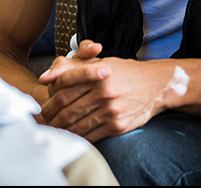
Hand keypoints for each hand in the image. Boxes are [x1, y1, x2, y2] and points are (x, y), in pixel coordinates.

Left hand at [34, 54, 180, 141]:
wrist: (157, 85)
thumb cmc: (126, 73)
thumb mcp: (101, 62)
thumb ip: (72, 67)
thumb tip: (45, 76)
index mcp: (98, 73)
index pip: (64, 85)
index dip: (49, 96)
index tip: (42, 104)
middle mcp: (104, 91)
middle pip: (67, 107)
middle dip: (51, 116)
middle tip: (44, 120)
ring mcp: (111, 109)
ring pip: (76, 123)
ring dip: (61, 129)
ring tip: (54, 128)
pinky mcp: (117, 125)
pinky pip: (91, 135)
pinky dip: (78, 137)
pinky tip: (72, 135)